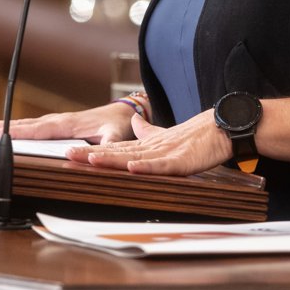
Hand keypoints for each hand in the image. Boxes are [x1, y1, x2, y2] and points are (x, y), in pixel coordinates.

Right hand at [0, 102, 135, 145]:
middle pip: (21, 124)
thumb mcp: (116, 137)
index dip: (16, 132)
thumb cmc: (118, 126)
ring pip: (22, 124)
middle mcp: (56, 121)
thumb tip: (88, 156)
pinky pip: (28, 126)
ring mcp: (54, 122)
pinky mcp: (53, 125)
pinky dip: (10, 127)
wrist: (123, 112)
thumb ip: (105, 147)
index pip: (37, 129)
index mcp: (67, 124)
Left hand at [66, 109, 232, 176]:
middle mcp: (151, 148)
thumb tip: (134, 123)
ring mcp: (165, 153)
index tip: (71, 151)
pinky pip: (161, 165)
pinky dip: (146, 166)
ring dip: (112, 158)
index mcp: (147, 145)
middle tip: (69, 154)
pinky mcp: (181, 160)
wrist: (220, 129)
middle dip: (93, 154)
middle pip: (118, 152)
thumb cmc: (195, 137)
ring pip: (134, 157)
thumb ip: (148, 131)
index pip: (115, 148)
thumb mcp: (166, 136)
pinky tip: (131, 167)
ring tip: (91, 158)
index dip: (93, 150)